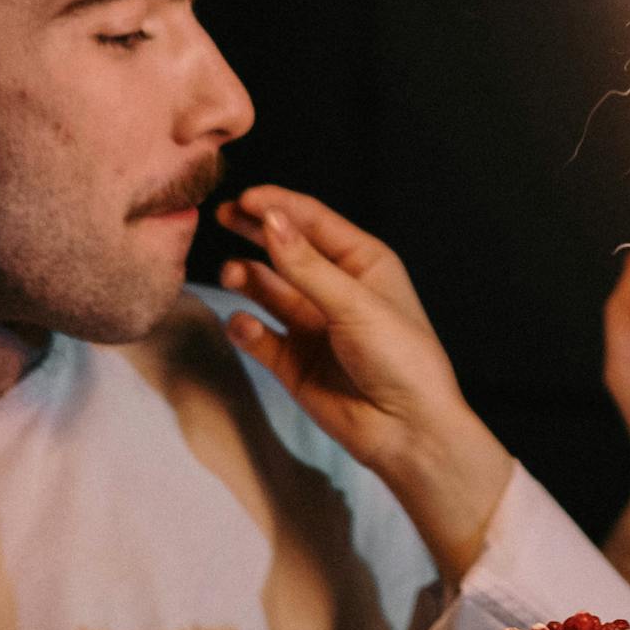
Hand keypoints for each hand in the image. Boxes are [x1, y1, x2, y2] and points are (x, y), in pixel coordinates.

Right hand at [216, 186, 512, 581]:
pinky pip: (262, 336)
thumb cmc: (400, 358)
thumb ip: (306, 265)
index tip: (243, 198)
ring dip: (249, 278)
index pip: (314, 222)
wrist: (408, 431)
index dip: (279, 206)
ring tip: (232, 274)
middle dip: (254, 231)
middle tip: (221, 216)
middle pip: (287, 250)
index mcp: (364, 263)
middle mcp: (336, 289)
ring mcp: (314, 325)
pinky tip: (243, 323)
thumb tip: (269, 219)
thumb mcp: (355, 304)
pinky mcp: (295, 362)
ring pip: (269, 290)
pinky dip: (248, 327)